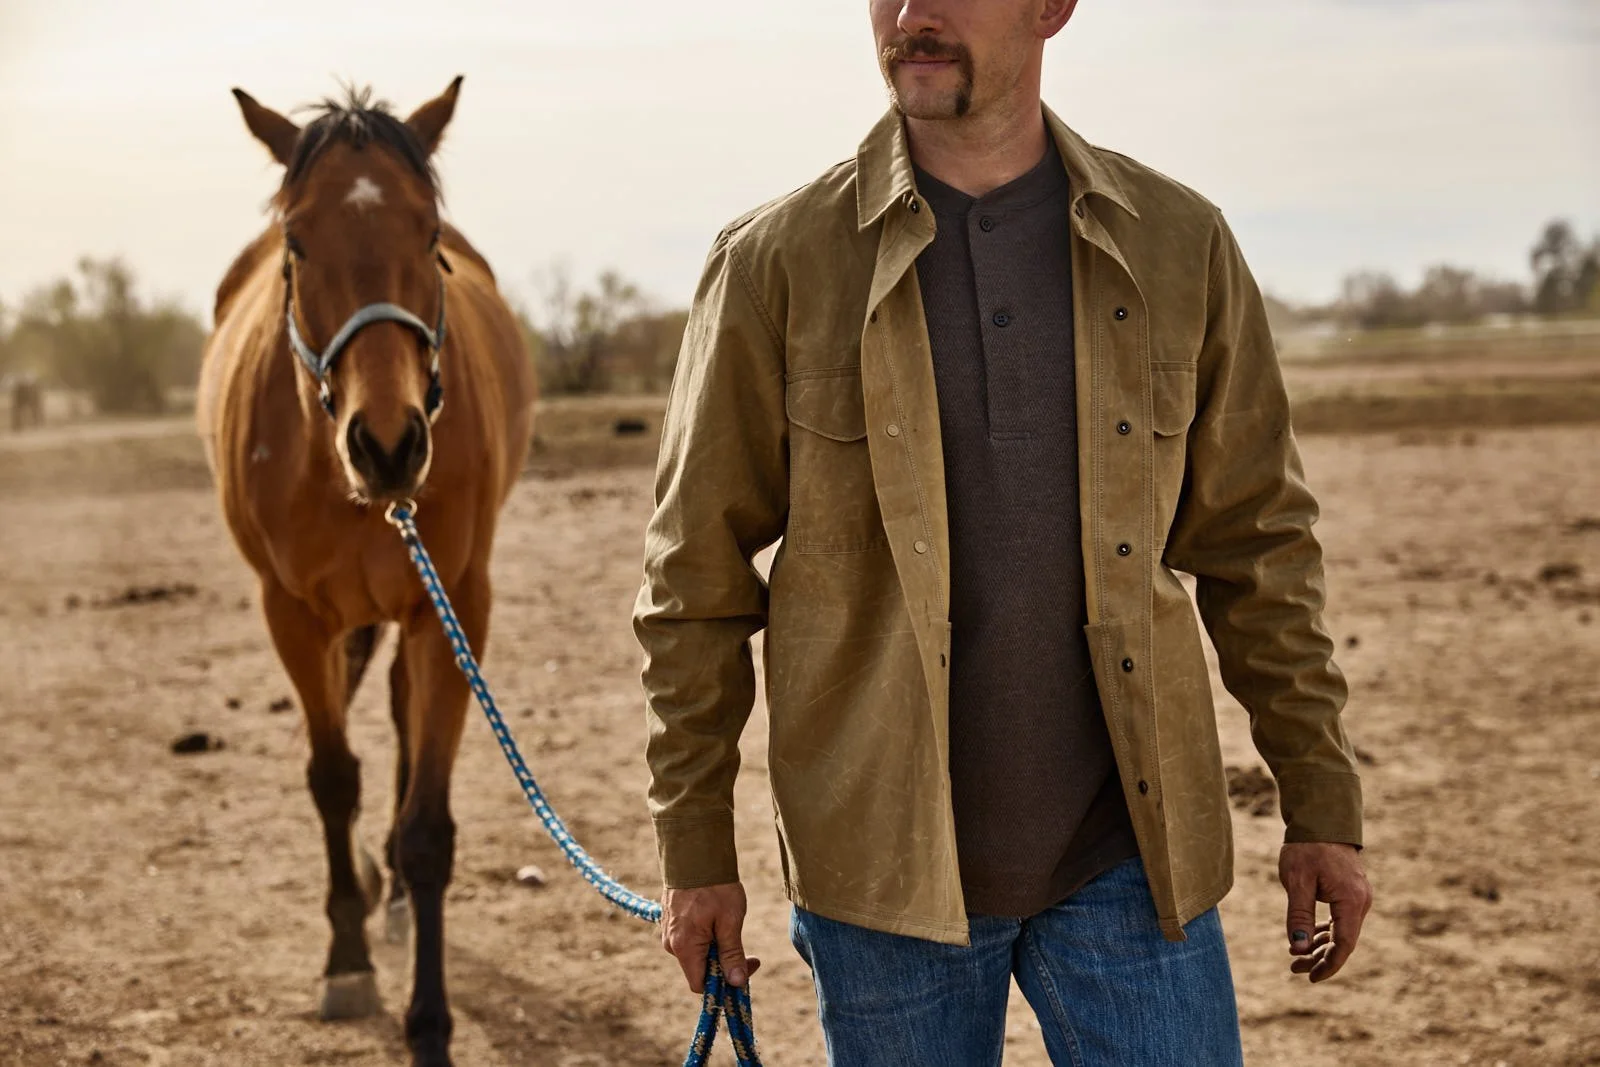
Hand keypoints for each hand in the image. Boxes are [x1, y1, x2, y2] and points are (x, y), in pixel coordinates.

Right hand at [661, 882, 760, 992]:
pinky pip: (690, 941)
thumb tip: (736, 983)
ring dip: (716, 950)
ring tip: (730, 926)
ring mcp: (669, 933)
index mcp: (684, 947)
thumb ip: (731, 954)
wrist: (694, 853)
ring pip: (696, 955)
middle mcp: (671, 944)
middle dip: (724, 965)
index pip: (701, 985)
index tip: (747, 966)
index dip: (725, 984)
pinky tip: (718, 920)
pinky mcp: (672, 922)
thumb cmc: (714, 887)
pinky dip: (707, 938)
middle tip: (749, 951)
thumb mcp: (730, 920)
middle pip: (700, 970)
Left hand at [1279, 842, 1371, 982]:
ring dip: (1320, 945)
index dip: (1329, 964)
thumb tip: (1298, 948)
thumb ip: (1299, 916)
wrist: (1322, 819)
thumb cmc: (1307, 848)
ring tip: (1294, 957)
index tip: (1311, 978)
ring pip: (1341, 931)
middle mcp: (1360, 901)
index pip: (1344, 944)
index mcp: (1351, 900)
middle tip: (1294, 967)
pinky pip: (1340, 919)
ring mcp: (1357, 897)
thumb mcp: (1297, 882)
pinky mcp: (1350, 892)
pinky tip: (1307, 938)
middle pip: (1343, 941)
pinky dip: (1324, 931)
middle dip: (1319, 958)